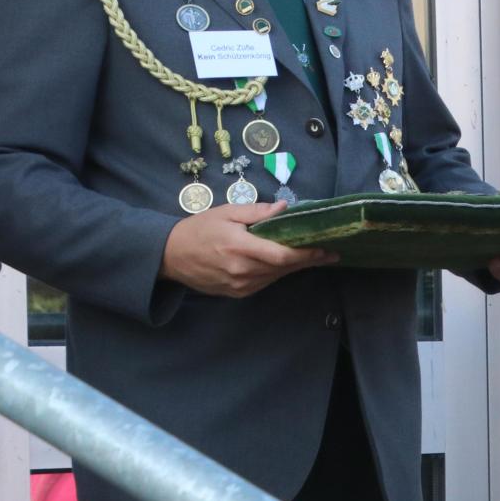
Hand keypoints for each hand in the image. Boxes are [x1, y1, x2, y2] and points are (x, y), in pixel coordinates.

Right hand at [160, 201, 335, 296]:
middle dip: (308, 259)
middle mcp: (242, 271)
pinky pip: (265, 282)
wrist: (169, 255)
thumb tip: (285, 208)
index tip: (327, 249)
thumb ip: (257, 211)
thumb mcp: (226, 212)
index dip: (307, 254)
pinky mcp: (237, 293)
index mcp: (239, 248)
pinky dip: (277, 272)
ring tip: (314, 255)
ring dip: (294, 266)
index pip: (282, 255)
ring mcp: (239, 285)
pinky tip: (286, 263)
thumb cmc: (199, 229)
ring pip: (276, 276)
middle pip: (284, 267)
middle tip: (329, 252)